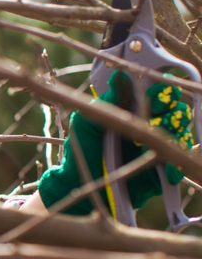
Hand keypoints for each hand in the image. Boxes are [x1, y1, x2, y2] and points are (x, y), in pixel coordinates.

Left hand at [38, 72, 194, 214]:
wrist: (78, 183)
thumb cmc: (82, 148)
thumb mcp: (87, 122)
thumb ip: (107, 101)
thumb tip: (119, 75)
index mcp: (136, 111)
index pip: (161, 94)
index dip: (162, 91)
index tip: (155, 93)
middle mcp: (152, 126)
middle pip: (177, 111)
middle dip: (172, 111)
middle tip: (157, 116)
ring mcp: (159, 148)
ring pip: (181, 135)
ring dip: (174, 134)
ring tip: (156, 138)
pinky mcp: (161, 171)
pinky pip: (177, 166)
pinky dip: (174, 167)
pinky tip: (165, 170)